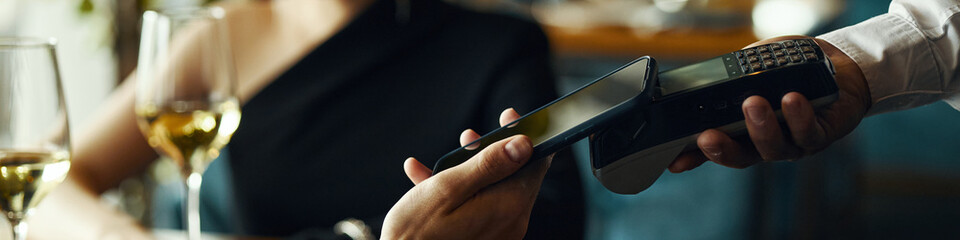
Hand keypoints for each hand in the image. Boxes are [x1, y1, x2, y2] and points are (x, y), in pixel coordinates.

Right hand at [381, 108, 550, 238]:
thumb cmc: (417, 234)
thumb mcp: (448, 188)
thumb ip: (488, 164)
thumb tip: (524, 143)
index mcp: (507, 205)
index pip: (534, 162)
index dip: (525, 136)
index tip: (510, 117)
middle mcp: (511, 222)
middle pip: (515, 176)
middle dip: (494, 151)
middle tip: (472, 135)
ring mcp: (499, 234)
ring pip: (495, 191)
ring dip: (472, 170)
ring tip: (449, 156)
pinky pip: (480, 209)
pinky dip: (460, 193)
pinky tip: (427, 180)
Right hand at [668, 36, 872, 171]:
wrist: (833, 69)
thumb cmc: (787, 72)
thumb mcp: (751, 71)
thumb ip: (730, 79)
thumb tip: (703, 80)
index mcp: (743, 132)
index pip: (713, 148)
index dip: (693, 158)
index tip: (674, 162)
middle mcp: (765, 144)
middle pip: (741, 156)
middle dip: (723, 148)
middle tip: (708, 135)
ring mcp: (792, 143)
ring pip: (774, 148)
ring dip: (761, 127)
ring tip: (753, 102)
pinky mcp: (820, 135)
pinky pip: (809, 133)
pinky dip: (799, 117)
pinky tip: (792, 99)